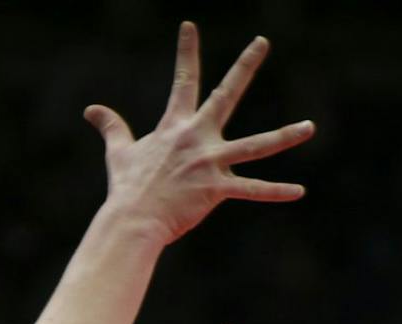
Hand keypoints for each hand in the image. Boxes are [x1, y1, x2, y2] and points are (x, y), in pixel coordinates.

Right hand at [88, 23, 313, 246]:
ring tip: (310, 127)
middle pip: (225, 94)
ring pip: (256, 145)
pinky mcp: (217, 189)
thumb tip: (91, 110)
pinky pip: (253, 191)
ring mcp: (210, 162)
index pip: (183, 80)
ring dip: (285, 136)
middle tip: (262, 41)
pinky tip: (300, 191)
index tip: (190, 26)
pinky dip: (276, 192)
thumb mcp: (119, 152)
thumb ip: (111, 127)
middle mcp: (197, 138)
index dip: (186, 52)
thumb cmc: (127, 188)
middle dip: (245, 66)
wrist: (132, 219)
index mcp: (176, 126)